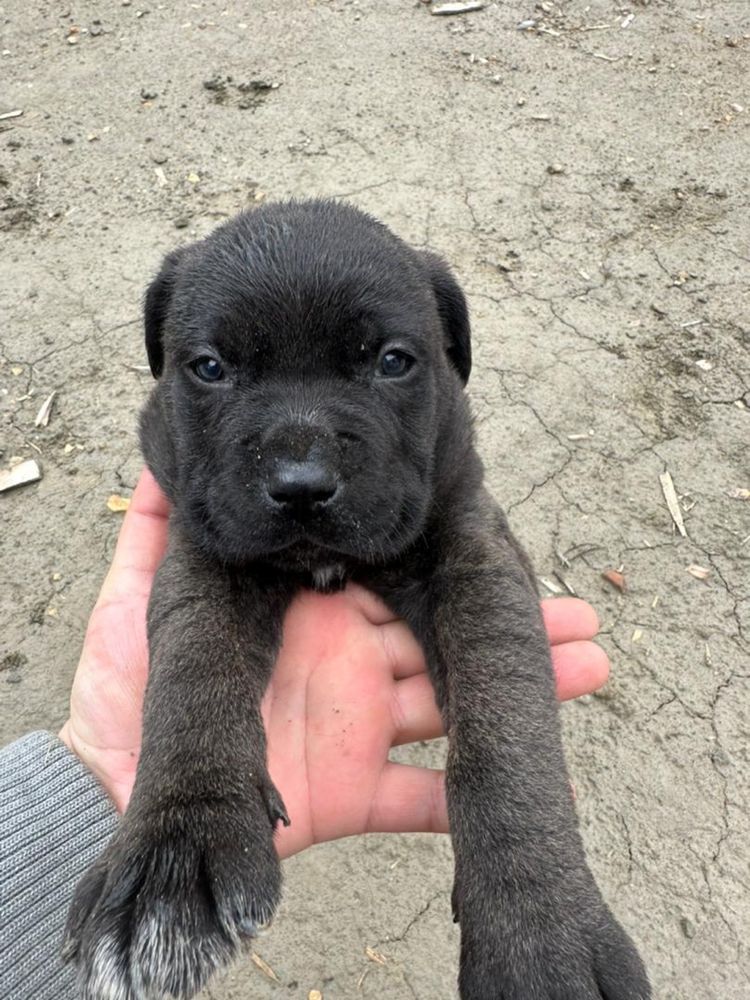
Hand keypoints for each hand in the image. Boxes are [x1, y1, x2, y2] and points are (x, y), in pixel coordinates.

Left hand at [60, 469, 608, 858]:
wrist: (117, 785)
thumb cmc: (129, 690)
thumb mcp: (144, 599)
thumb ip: (159, 531)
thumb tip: (168, 458)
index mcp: (313, 614)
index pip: (396, 582)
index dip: (445, 566)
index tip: (500, 544)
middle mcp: (347, 663)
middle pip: (441, 639)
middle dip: (507, 625)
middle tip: (579, 613)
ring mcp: (355, 727)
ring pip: (451, 706)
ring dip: (515, 692)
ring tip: (590, 670)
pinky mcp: (353, 791)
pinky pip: (420, 797)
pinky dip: (469, 796)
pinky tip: (538, 776)